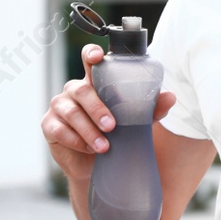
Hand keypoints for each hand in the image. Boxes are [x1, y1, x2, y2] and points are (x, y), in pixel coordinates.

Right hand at [41, 43, 176, 181]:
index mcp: (94, 82)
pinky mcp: (49, 125)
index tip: (98, 57)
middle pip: (81, 89)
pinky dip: (76, 140)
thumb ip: (150, 109)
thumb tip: (170, 96)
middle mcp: (74, 90)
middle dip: (97, 108)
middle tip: (112, 126)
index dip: (91, 54)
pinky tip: (88, 149)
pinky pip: (59, 129)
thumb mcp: (134, 121)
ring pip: (71, 112)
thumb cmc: (115, 135)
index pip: (89, 60)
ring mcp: (59, 106)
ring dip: (89, 130)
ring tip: (104, 147)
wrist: (96, 165)